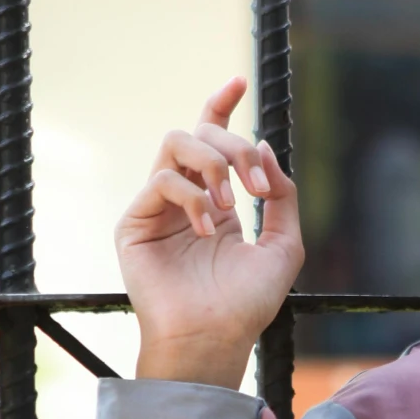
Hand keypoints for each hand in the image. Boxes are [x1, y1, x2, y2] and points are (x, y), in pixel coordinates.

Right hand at [117, 77, 303, 388]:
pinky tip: (209, 227)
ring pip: (176, 143)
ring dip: (213, 162)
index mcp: (217, 201)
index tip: (239, 81)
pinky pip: (162, 181)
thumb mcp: (285, 243)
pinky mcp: (134, 223)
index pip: (212, 139)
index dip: (221, 105)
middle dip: (235, 146)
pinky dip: (193, 197)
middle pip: (201, 133)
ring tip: (231, 202)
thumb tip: (264, 144)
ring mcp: (157, 209)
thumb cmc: (248, 302)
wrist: (216, 337)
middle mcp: (185, 199)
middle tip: (256, 184)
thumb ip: (281, 193)